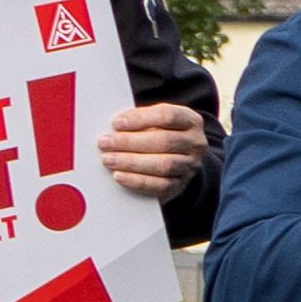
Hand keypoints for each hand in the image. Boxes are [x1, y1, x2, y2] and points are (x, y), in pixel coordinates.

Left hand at [98, 101, 214, 197]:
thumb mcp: (156, 122)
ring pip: (162, 164)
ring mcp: (190, 166)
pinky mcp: (179, 185)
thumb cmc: (160, 135)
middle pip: (163, 141)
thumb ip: (141, 120)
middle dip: (130, 142)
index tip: (117, 123)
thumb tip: (114, 126)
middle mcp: (195, 143)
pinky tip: (119, 176)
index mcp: (191, 120)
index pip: (168, 116)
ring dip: (131, 162)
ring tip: (108, 159)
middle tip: (105, 143)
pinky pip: (158, 185)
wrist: (177, 161)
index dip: (141, 119)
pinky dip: (136, 181)